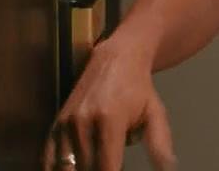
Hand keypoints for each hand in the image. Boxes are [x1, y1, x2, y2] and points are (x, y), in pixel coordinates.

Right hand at [42, 37, 176, 170]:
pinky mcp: (55, 124)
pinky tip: (72, 169)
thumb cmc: (138, 90)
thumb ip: (160, 145)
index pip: (107, 166)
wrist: (115, 59)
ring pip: (67, 166)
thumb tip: (169, 169)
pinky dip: (58, 168)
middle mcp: (82, 122)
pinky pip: (50, 157)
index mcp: (109, 120)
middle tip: (110, 166)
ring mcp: (65, 123)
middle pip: (86, 169)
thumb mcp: (155, 114)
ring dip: (80, 170)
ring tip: (96, 165)